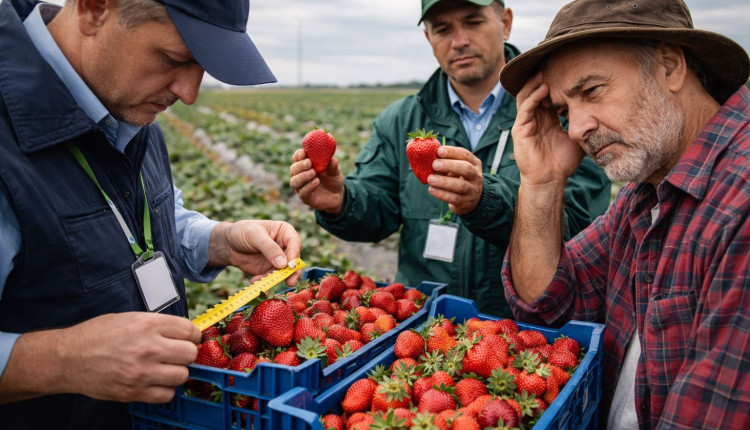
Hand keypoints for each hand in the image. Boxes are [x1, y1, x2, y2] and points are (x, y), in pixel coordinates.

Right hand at [0, 312, 200, 403]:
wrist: (68, 358)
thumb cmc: (96, 335)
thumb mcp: (129, 318)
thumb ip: (157, 324)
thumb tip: (182, 332)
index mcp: (147, 325)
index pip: (189, 330)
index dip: (192, 335)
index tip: (189, 339)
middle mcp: (148, 348)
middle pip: (190, 354)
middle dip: (186, 353)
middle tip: (176, 354)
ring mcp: (142, 372)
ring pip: (182, 375)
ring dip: (176, 372)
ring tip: (164, 368)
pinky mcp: (134, 391)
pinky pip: (167, 395)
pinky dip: (165, 389)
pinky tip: (155, 381)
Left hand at [207, 220, 302, 286]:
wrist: (228, 244)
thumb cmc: (242, 232)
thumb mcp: (255, 235)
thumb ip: (269, 248)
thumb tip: (283, 264)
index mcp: (285, 232)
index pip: (295, 242)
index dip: (294, 253)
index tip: (290, 265)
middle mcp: (285, 247)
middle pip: (294, 260)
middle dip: (292, 272)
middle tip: (290, 281)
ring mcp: (278, 260)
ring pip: (285, 272)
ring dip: (277, 279)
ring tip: (267, 283)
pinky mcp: (270, 270)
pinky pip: (272, 278)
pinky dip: (265, 282)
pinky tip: (254, 281)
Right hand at [289, 148, 344, 214]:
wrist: (337, 195)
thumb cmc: (333, 179)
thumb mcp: (335, 171)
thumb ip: (333, 165)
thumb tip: (332, 159)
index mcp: (305, 165)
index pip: (297, 158)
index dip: (298, 155)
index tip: (303, 152)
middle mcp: (300, 175)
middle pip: (293, 169)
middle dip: (300, 165)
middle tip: (309, 163)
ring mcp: (301, 187)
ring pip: (294, 181)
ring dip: (302, 176)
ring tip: (313, 173)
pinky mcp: (305, 198)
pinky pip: (303, 192)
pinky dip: (308, 186)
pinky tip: (316, 182)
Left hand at [426, 146, 483, 214]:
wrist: (471, 200)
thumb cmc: (459, 179)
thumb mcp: (457, 168)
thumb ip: (446, 162)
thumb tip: (430, 155)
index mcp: (474, 164)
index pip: (465, 155)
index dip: (452, 152)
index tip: (439, 151)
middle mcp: (476, 176)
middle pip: (466, 169)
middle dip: (449, 165)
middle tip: (434, 164)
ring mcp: (472, 190)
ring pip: (460, 185)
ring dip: (443, 182)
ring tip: (430, 179)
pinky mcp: (465, 202)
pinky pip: (454, 198)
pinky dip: (441, 194)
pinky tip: (431, 189)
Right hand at [513, 71, 584, 185]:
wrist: (551, 181)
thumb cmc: (562, 163)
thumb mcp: (577, 138)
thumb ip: (583, 125)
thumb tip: (603, 115)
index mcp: (545, 119)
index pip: (546, 95)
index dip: (553, 81)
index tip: (565, 66)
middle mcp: (534, 119)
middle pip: (534, 91)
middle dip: (541, 76)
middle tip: (552, 60)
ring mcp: (525, 124)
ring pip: (527, 96)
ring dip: (535, 82)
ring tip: (545, 69)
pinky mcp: (520, 130)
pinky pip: (525, 109)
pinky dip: (533, 97)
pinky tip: (544, 88)